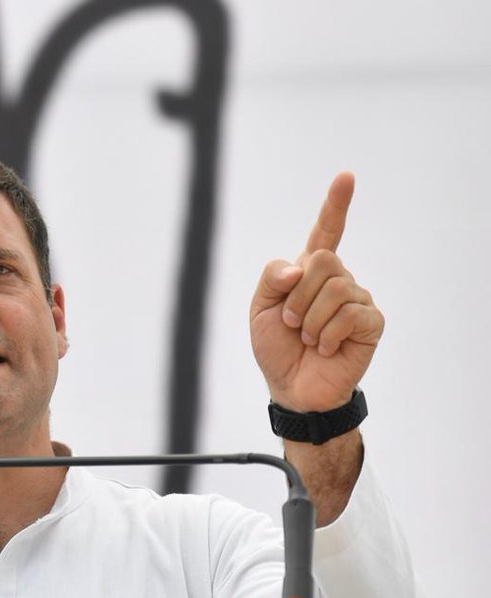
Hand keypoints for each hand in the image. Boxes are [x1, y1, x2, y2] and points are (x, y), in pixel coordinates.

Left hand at [250, 173, 383, 411]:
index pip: (326, 232)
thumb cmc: (277, 347)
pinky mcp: (371, 322)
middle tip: (291, 323)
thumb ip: (271, 279)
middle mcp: (338, 280)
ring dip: (309, 319)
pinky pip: (348, 314)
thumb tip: (299, 268)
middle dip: (297, 295)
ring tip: (307, 339)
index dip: (336, 205)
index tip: (346, 177)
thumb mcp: (260, 309)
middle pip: (323, 260)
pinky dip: (326, 335)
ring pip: (334, 288)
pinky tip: (325, 348)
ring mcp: (357, 299)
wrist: (292, 387)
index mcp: (309, 273)